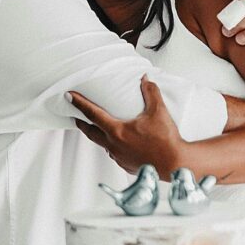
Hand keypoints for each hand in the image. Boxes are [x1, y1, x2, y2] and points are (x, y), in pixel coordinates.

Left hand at [68, 76, 183, 178]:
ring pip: (103, 144)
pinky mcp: (126, 165)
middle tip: (75, 115)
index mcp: (117, 131)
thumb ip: (150, 92)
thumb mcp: (159, 111)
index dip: (80, 104)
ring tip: (99, 128)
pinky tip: (119, 142)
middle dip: (81, 123)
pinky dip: (112, 145)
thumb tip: (145, 79)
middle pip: (90, 132)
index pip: (93, 114)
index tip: (69, 97)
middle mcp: (114, 145)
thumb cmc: (166, 140)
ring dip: (98, 135)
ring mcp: (119, 157)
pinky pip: (114, 153)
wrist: (176, 163)